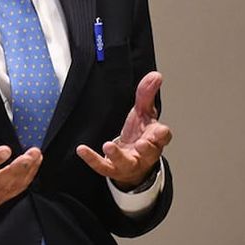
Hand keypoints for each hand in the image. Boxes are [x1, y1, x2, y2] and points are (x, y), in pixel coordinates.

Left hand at [76, 71, 172, 190]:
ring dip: (117, 155)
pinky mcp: (112, 168)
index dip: (162, 135)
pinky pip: (102, 166)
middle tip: (142, 143)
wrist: (134, 163)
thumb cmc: (141, 136)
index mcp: (154, 139)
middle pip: (149, 152)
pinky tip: (81, 150)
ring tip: (108, 146)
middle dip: (147, 148)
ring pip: (126, 162)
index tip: (160, 131)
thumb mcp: (144, 113)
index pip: (162, 137)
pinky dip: (92, 159)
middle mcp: (144, 154)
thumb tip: (155, 75)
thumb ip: (147, 94)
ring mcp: (128, 163)